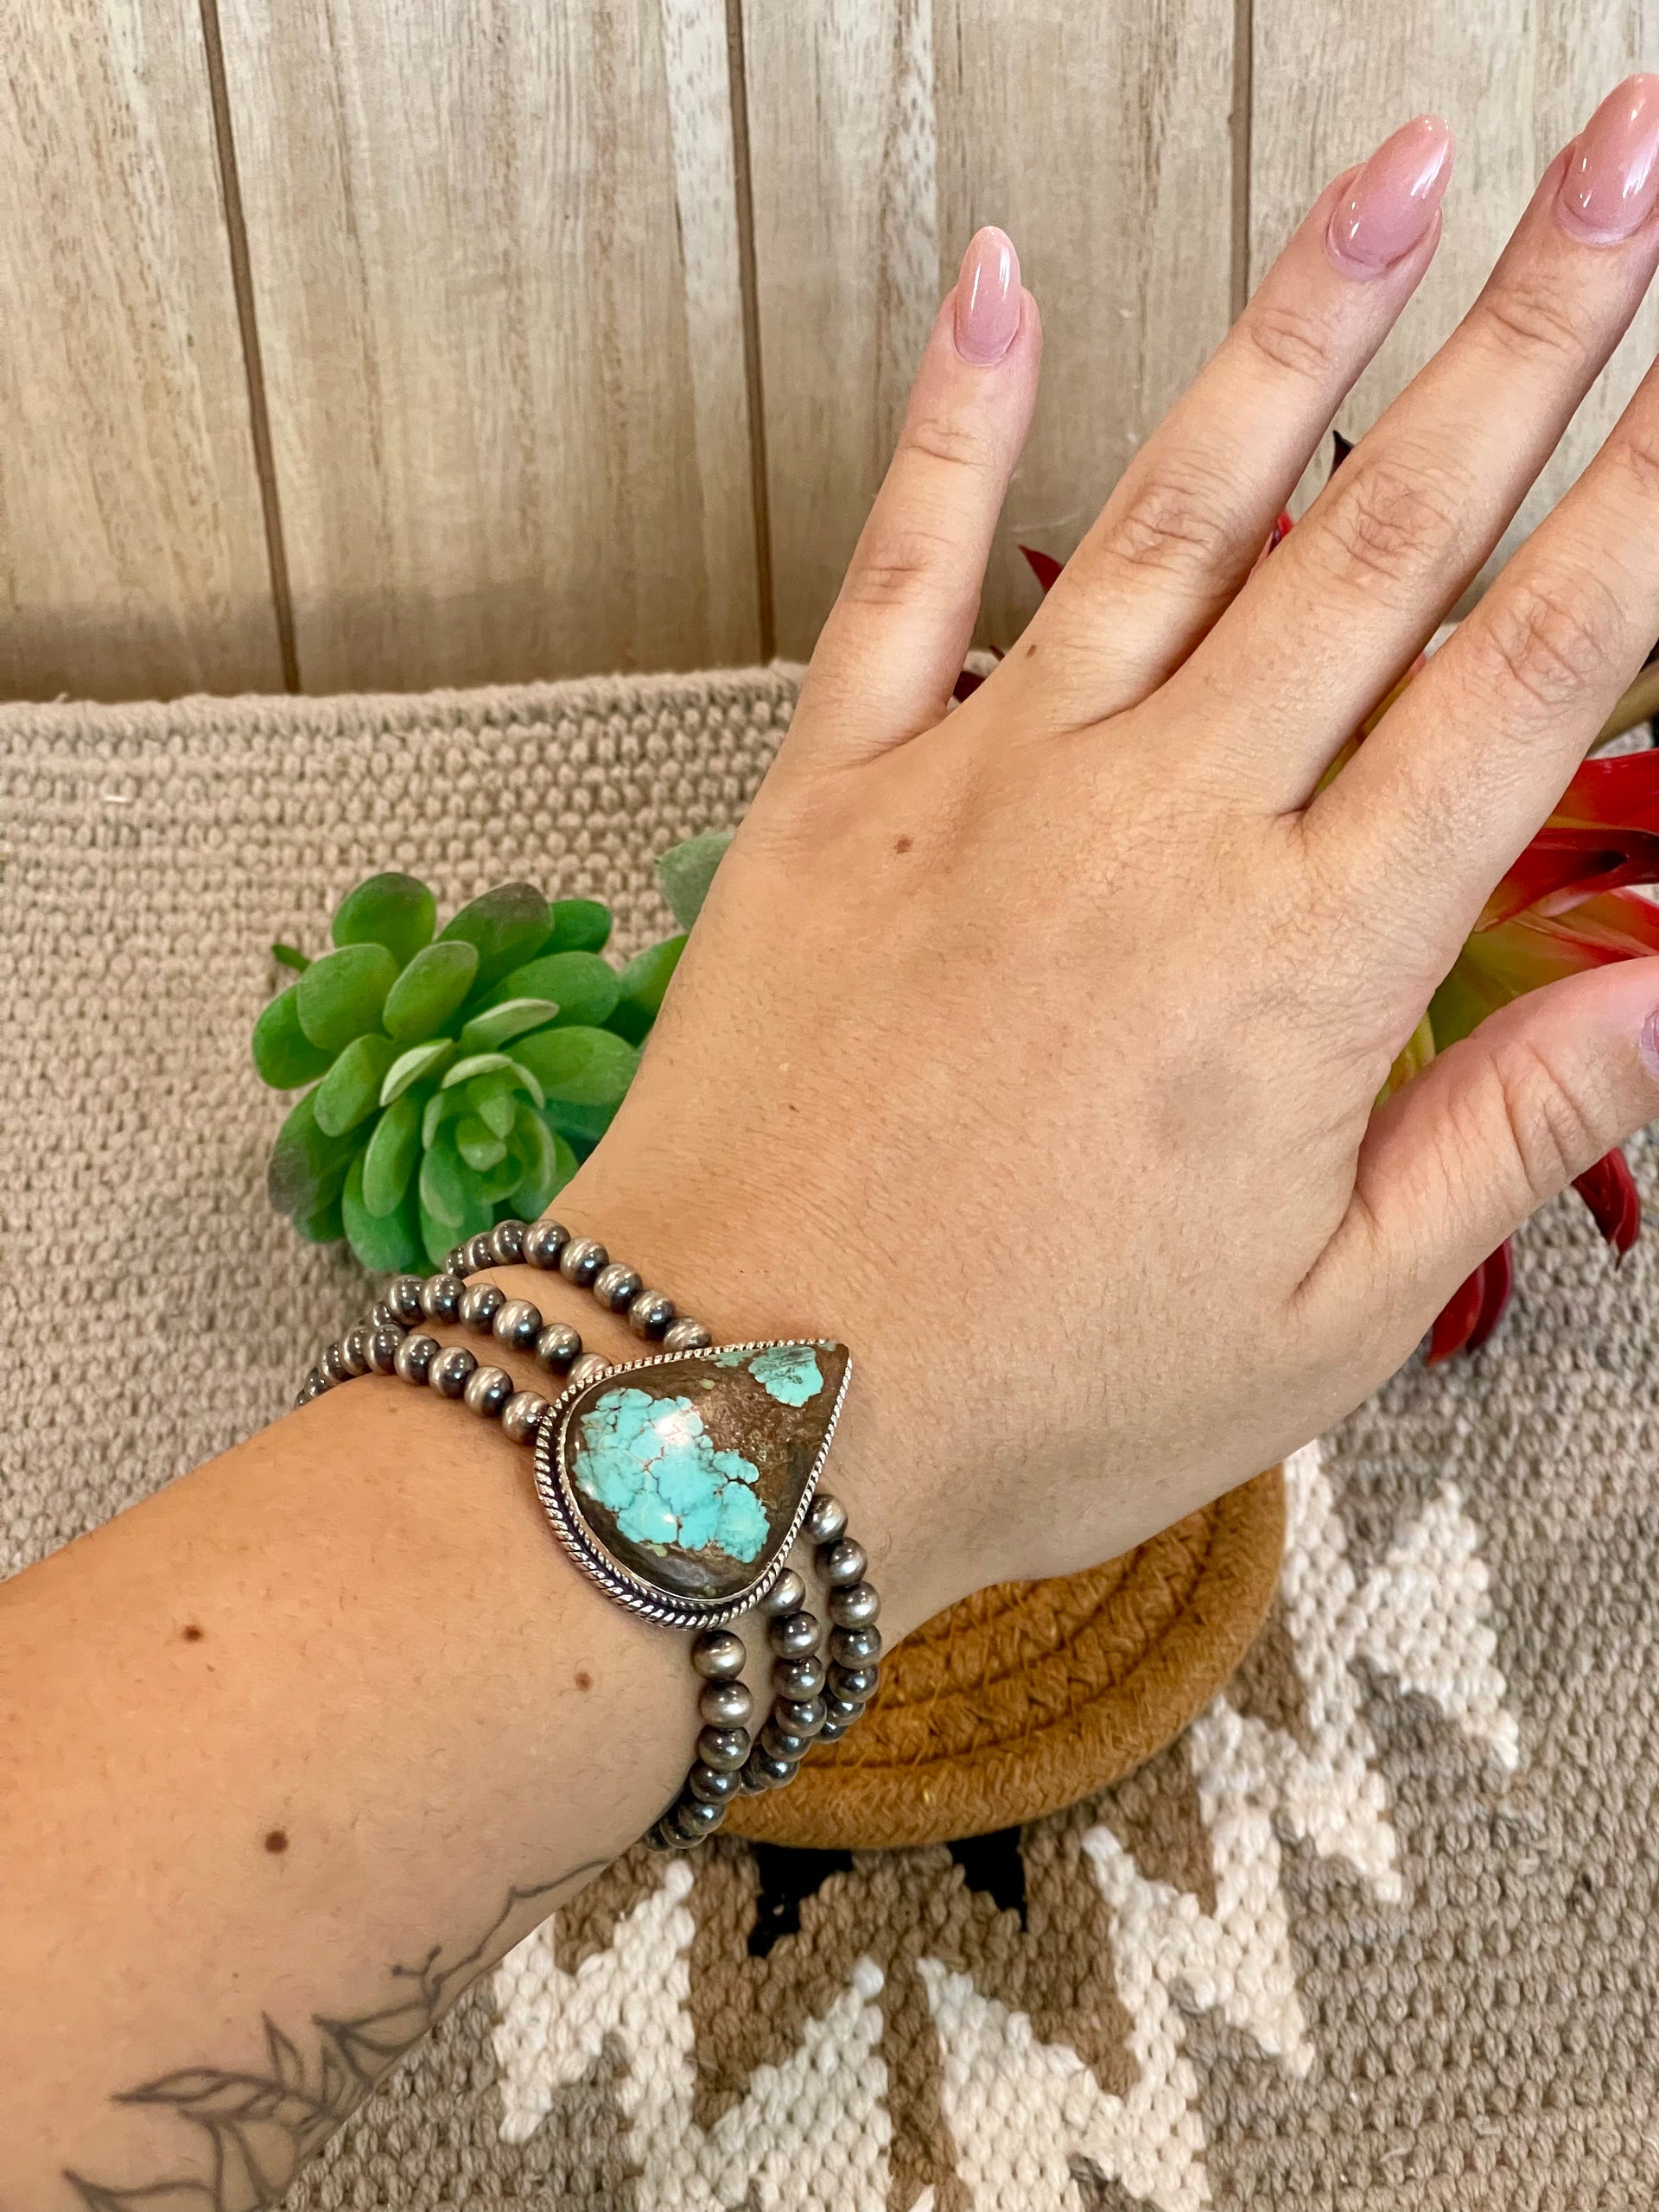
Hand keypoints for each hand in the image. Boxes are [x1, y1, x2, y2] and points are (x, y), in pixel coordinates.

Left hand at [568, 82, 1658, 1613]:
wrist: (739, 1416)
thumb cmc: (1030, 1395)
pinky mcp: (833, 795)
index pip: (1525, 681)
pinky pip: (897, 567)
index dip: (1640, 505)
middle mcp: (1160, 829)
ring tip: (1400, 168)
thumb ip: (1501, 1129)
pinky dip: (947, 416)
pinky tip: (1001, 279)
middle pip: (1383, 539)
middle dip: (1528, 336)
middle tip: (1622, 169)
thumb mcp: (1322, 1324)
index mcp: (1307, 963)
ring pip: (1176, 510)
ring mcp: (985, 787)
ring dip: (1301, 324)